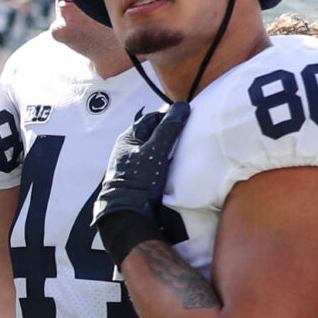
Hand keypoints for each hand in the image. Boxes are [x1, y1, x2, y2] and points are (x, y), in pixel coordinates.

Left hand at [93, 102, 189, 265]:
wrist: (128, 212)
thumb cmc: (138, 179)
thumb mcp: (155, 150)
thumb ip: (169, 128)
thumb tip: (182, 106)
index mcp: (128, 138)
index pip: (153, 118)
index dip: (170, 117)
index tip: (187, 120)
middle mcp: (131, 148)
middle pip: (157, 133)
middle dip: (173, 132)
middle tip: (190, 134)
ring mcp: (136, 163)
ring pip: (159, 147)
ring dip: (172, 147)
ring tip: (186, 148)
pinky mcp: (143, 176)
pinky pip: (159, 162)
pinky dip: (169, 160)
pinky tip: (178, 163)